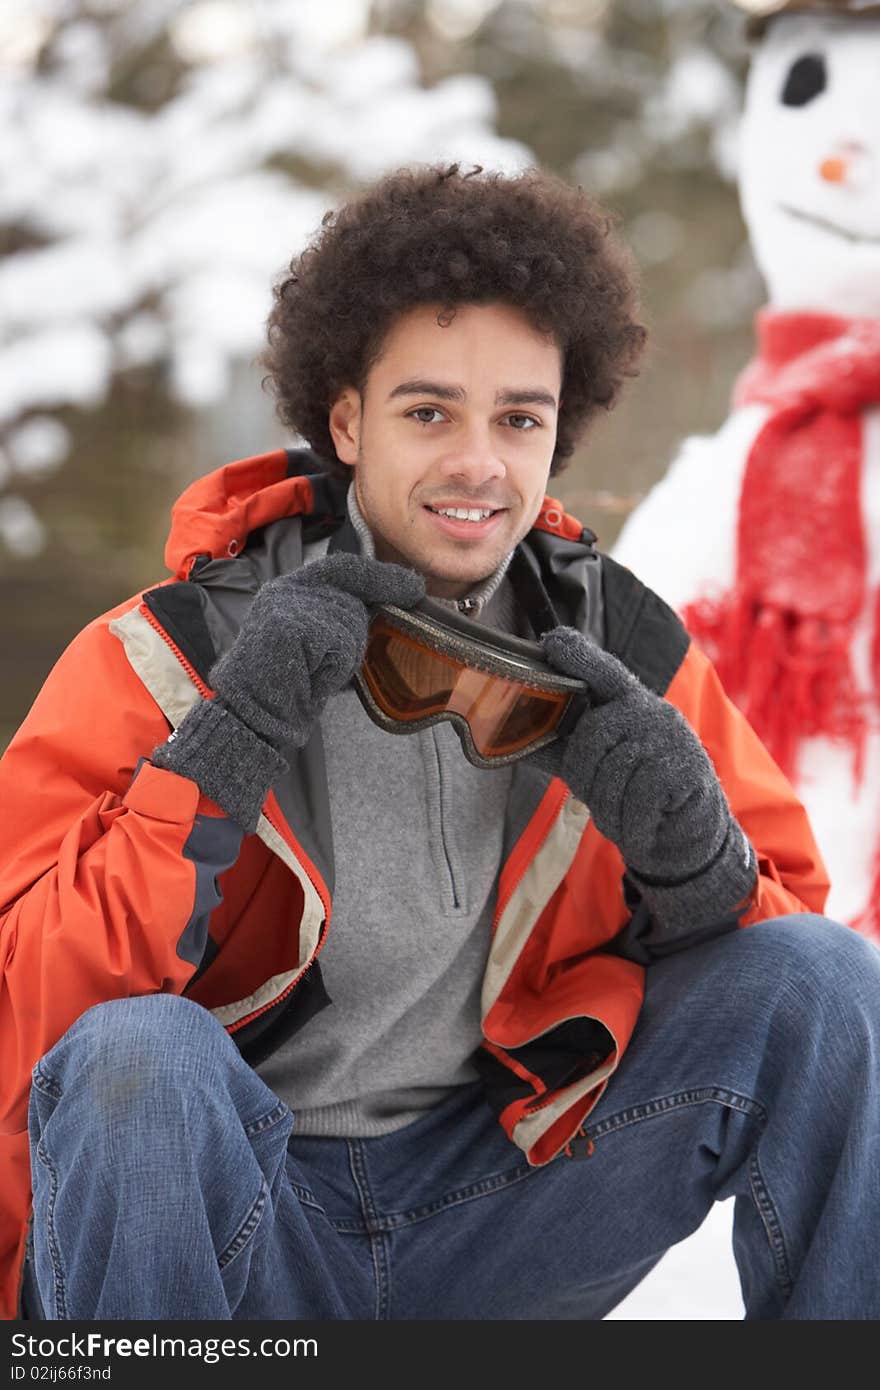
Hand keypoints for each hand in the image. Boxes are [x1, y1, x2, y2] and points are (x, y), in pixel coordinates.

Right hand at [152, 552, 423, 830]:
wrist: (250, 717)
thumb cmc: (284, 688)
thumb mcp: (313, 643)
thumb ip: (336, 617)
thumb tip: (387, 606)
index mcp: (288, 589)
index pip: (342, 568)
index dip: (380, 577)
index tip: (413, 587)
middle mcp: (285, 590)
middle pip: (352, 601)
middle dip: (352, 637)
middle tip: (322, 666)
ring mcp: (287, 605)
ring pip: (350, 624)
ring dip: (342, 658)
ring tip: (311, 674)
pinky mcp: (292, 626)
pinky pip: (341, 644)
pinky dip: (334, 668)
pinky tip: (310, 678)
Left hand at [540, 626, 755, 931]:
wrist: (688, 834)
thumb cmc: (634, 793)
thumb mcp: (598, 768)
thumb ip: (563, 750)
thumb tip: (512, 742)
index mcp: (628, 703)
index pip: (602, 671)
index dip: (577, 656)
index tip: (552, 641)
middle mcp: (651, 710)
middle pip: (592, 736)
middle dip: (586, 779)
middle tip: (599, 801)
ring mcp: (671, 737)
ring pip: (612, 773)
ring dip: (609, 809)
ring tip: (623, 815)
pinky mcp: (686, 768)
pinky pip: (636, 800)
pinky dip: (630, 825)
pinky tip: (638, 830)